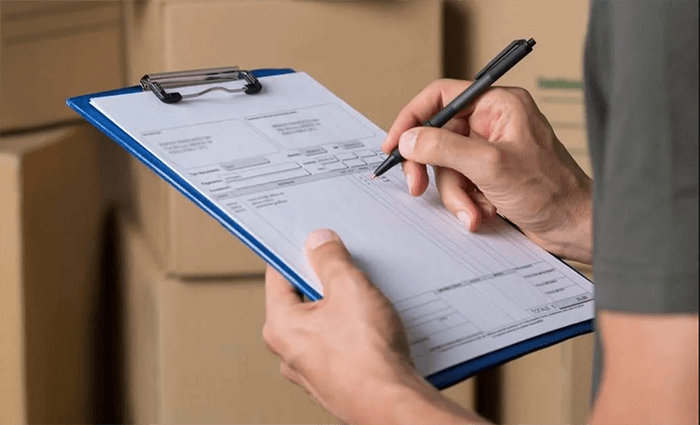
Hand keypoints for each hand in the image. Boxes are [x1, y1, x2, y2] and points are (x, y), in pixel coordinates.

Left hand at [263, 229, 483, 424]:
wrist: (394, 404)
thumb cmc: (367, 357)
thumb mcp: (349, 288)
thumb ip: (330, 260)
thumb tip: (318, 242)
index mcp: (281, 327)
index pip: (278, 276)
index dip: (295, 253)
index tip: (309, 240)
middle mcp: (290, 352)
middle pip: (303, 300)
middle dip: (326, 281)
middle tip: (347, 267)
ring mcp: (313, 369)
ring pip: (325, 324)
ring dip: (344, 307)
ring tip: (368, 300)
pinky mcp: (337, 379)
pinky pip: (341, 344)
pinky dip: (355, 331)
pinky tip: (377, 327)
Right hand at [383, 80, 592, 262]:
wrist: (573, 227)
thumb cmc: (551, 190)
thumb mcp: (490, 165)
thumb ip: (444, 148)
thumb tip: (409, 139)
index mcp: (498, 104)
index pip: (441, 96)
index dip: (412, 117)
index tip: (394, 143)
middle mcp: (492, 122)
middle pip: (437, 137)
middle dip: (432, 168)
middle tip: (417, 186)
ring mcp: (489, 150)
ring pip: (446, 167)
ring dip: (455, 194)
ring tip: (474, 211)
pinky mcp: (488, 175)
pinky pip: (458, 183)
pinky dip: (465, 201)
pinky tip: (484, 212)